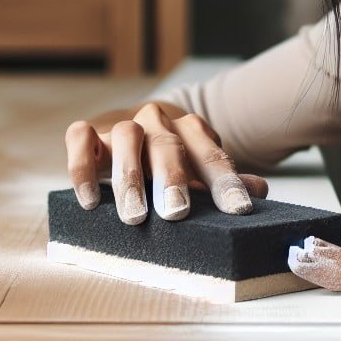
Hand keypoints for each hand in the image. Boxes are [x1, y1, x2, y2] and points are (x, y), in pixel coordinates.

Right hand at [64, 102, 268, 224]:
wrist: (133, 132)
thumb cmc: (172, 164)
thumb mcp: (198, 174)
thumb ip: (224, 182)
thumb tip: (259, 191)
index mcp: (192, 131)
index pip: (213, 156)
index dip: (226, 183)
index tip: (237, 210)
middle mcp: (158, 122)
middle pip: (169, 145)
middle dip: (173, 179)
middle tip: (177, 213)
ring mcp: (122, 125)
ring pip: (127, 137)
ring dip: (129, 178)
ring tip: (134, 218)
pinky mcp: (88, 132)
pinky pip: (80, 139)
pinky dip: (82, 168)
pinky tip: (90, 202)